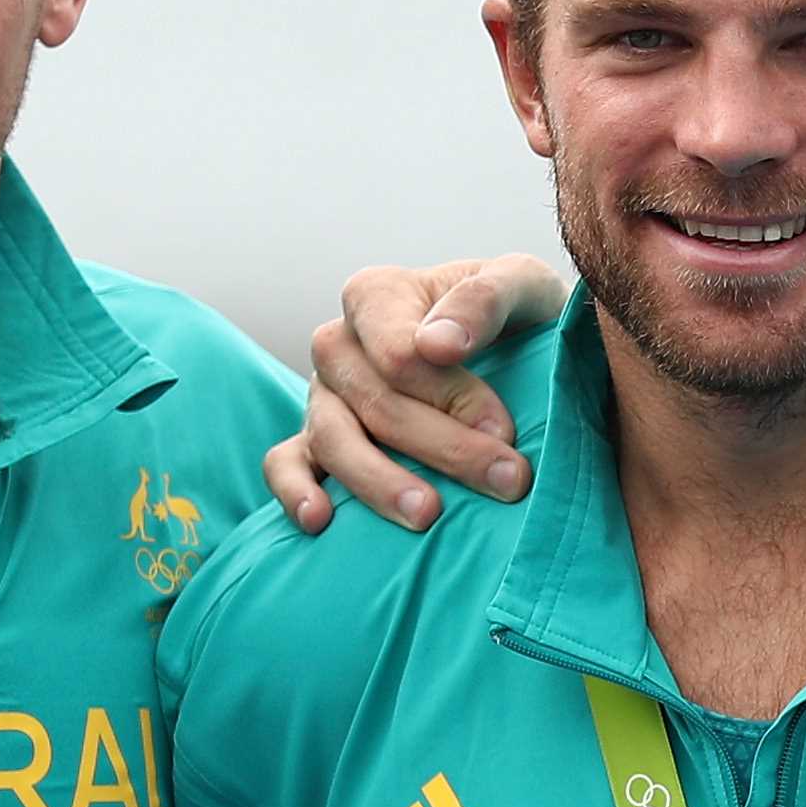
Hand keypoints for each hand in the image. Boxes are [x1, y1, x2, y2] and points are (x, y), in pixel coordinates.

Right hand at [273, 255, 565, 532]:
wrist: (518, 352)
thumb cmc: (516, 316)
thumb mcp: (521, 285)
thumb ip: (485, 299)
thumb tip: (437, 345)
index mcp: (378, 297)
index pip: (397, 353)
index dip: (450, 395)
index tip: (504, 429)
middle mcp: (339, 344)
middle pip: (374, 402)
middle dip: (443, 447)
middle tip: (507, 481)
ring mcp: (322, 396)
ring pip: (332, 438)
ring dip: (379, 482)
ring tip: (428, 515)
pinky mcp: (314, 441)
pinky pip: (284, 464)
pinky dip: (295, 491)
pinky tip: (321, 521)